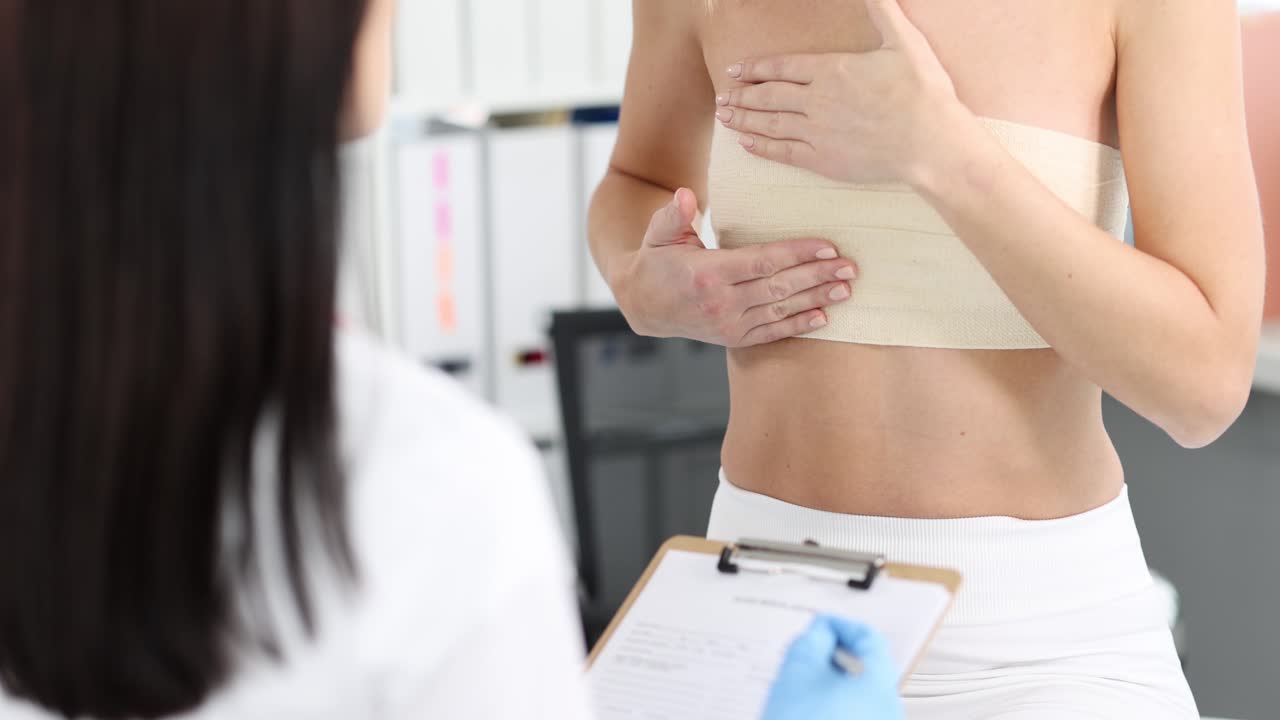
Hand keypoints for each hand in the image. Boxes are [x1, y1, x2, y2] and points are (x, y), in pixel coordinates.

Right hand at [614, 188, 856, 346]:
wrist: (643, 305)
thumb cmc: (656, 261)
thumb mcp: (659, 233)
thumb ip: (673, 214)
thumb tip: (684, 195)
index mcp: (707, 272)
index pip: (762, 261)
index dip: (797, 254)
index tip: (827, 246)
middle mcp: (720, 302)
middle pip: (779, 287)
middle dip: (817, 276)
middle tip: (851, 266)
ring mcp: (727, 324)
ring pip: (780, 311)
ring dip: (816, 299)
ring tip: (846, 289)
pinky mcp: (733, 339)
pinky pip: (771, 333)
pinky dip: (798, 326)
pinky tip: (823, 317)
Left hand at [716, 0, 962, 185]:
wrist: (931, 142)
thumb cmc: (922, 91)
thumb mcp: (904, 41)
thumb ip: (882, 11)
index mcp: (832, 70)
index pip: (782, 67)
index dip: (756, 69)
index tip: (736, 70)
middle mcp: (817, 101)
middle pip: (769, 96)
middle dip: (742, 96)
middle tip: (722, 97)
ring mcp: (818, 132)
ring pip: (770, 124)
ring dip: (745, 120)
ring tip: (726, 118)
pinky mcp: (824, 160)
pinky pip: (784, 153)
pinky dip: (763, 148)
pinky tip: (748, 144)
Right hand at [761, 615, 904, 719]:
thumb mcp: (797, 672)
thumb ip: (812, 640)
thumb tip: (821, 630)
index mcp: (880, 688)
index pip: (871, 640)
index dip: (842, 625)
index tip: (821, 623)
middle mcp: (889, 711)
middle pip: (869, 669)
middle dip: (836, 656)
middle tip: (808, 652)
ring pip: (861, 696)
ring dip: (834, 683)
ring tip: (802, 684)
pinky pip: (856, 716)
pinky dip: (835, 706)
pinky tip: (808, 711)